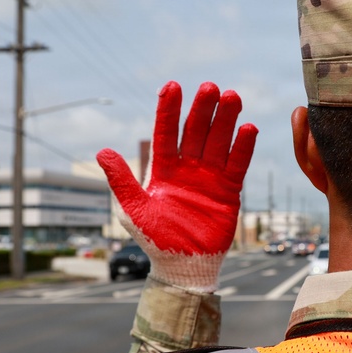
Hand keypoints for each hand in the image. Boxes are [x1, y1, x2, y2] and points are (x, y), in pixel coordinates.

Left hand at [97, 81, 257, 289]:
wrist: (183, 266)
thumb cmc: (155, 239)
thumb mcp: (133, 210)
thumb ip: (121, 181)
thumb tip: (103, 151)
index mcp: (163, 170)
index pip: (166, 133)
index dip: (168, 110)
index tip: (172, 86)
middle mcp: (187, 168)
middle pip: (196, 132)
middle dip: (202, 109)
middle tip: (209, 87)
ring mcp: (209, 178)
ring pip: (218, 142)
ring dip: (225, 120)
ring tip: (232, 97)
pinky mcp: (228, 191)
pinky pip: (238, 165)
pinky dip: (243, 148)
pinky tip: (248, 129)